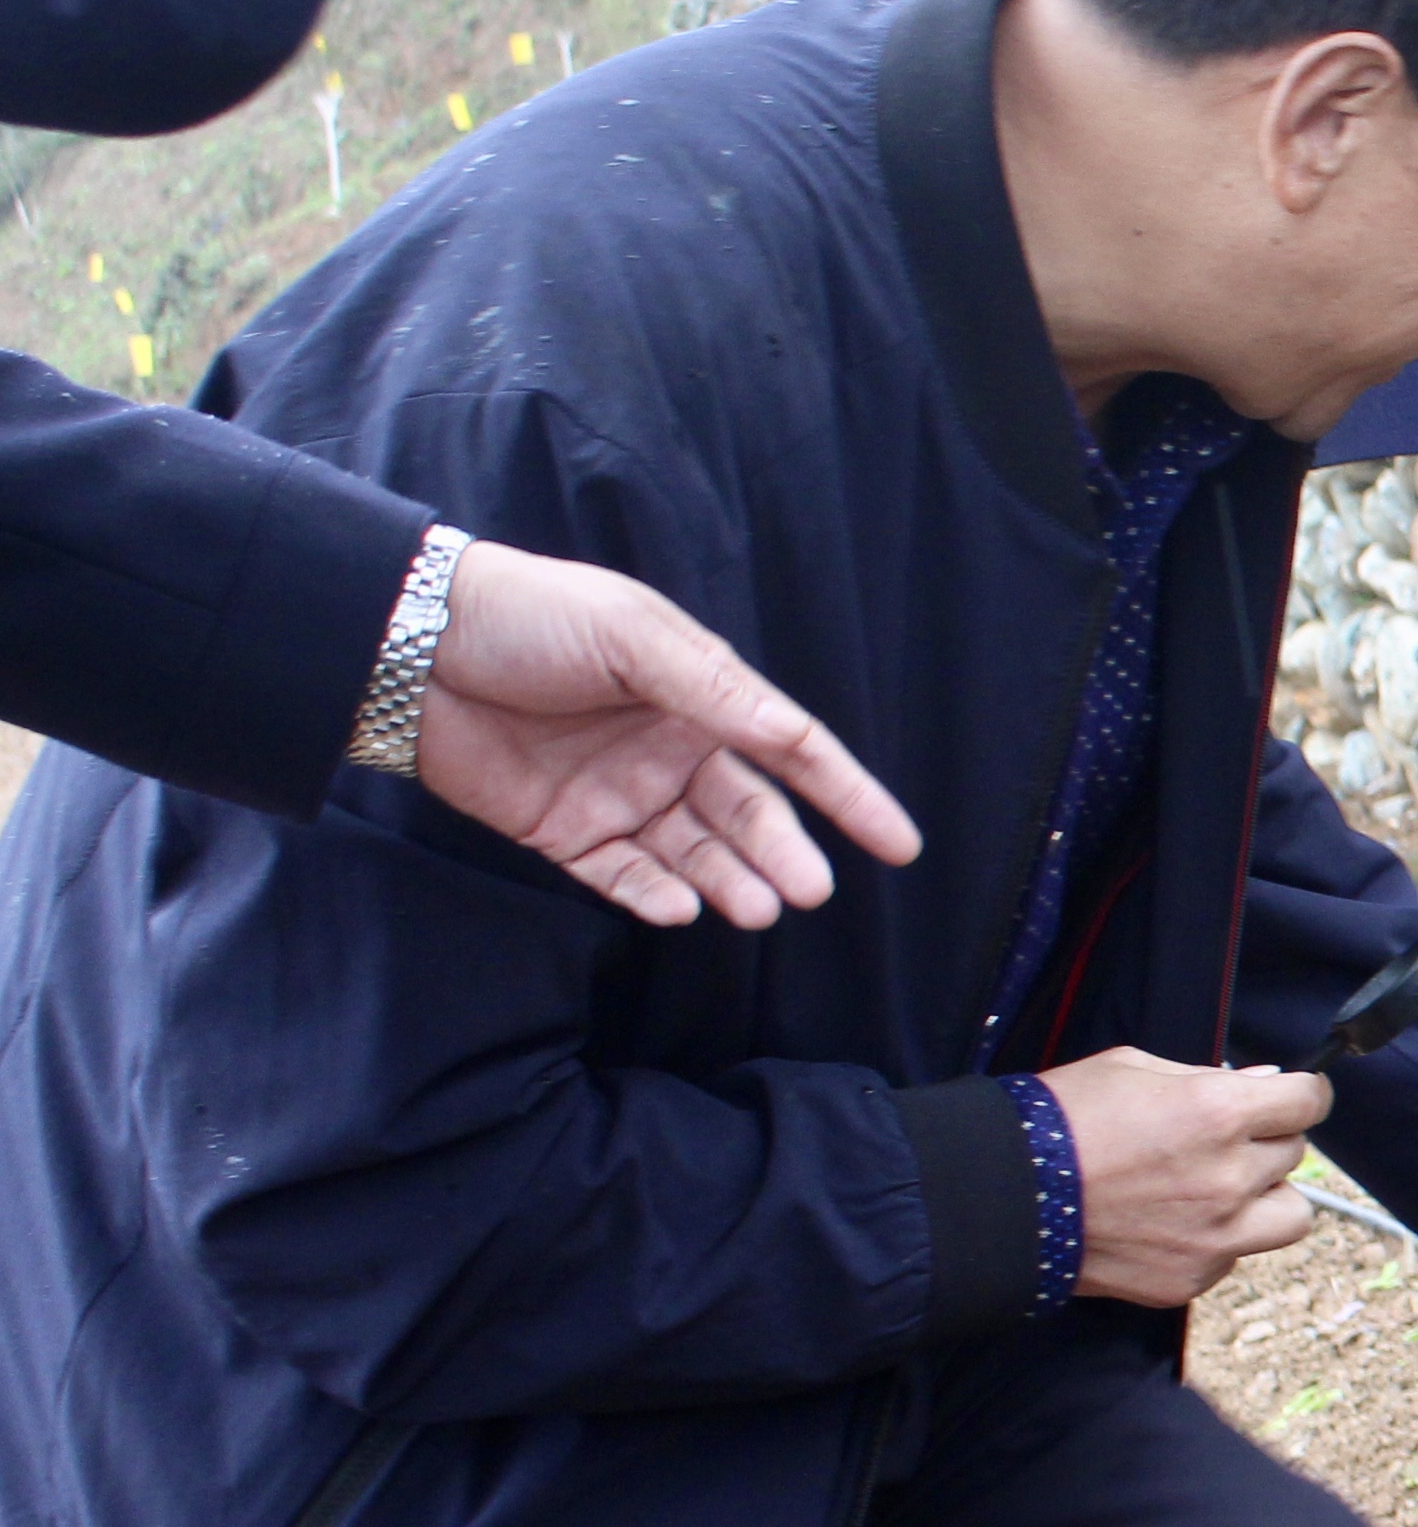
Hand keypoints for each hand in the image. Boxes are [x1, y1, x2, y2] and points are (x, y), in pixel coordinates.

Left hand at [421, 540, 922, 928]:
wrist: (408, 642)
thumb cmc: (529, 617)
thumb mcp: (635, 636)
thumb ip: (719, 691)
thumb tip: (795, 740)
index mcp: (698, 695)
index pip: (792, 752)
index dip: (850, 797)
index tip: (900, 844)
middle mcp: (667, 750)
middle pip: (746, 816)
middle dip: (782, 856)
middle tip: (808, 892)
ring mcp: (617, 794)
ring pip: (693, 856)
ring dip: (727, 884)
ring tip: (755, 910)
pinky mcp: (562, 831)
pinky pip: (622, 876)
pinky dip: (654, 896)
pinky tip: (680, 908)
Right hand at [1040, 1049, 1326, 1305]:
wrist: (1002, 1199)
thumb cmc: (1061, 1121)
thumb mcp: (1132, 1068)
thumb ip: (1208, 1078)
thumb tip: (1265, 1086)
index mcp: (1218, 1114)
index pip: (1309, 1102)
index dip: (1303, 1094)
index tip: (1292, 1097)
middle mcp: (1229, 1178)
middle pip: (1295, 1154)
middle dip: (1266, 1140)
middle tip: (1221, 1139)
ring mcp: (1214, 1237)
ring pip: (1291, 1215)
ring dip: (1266, 1197)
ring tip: (1220, 1188)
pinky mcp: (1190, 1278)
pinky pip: (1236, 1255)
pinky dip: (1217, 1238)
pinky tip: (1170, 1222)